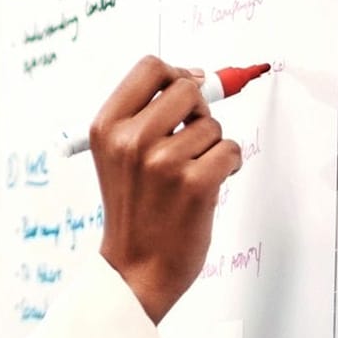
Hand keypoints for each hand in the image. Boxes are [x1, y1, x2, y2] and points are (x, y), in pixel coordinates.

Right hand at [89, 55, 241, 322]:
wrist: (135, 270)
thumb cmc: (134, 213)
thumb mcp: (117, 157)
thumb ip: (144, 116)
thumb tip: (195, 77)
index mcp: (106, 128)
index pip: (150, 67)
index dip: (176, 74)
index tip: (186, 94)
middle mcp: (131, 140)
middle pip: (187, 88)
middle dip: (197, 112)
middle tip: (189, 143)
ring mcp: (163, 162)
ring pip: (213, 125)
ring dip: (211, 148)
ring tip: (189, 177)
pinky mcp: (195, 183)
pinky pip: (231, 150)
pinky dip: (229, 166)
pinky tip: (207, 188)